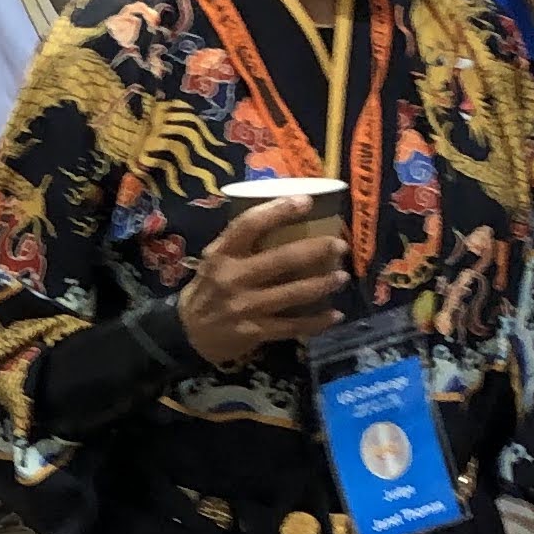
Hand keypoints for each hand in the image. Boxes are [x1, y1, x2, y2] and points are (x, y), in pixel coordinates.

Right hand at [180, 201, 353, 365]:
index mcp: (222, 254)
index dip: (278, 211)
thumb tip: (282, 213)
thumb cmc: (210, 286)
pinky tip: (335, 316)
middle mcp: (233, 278)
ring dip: (323, 284)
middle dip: (316, 251)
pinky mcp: (255, 331)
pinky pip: (292, 326)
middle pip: (281, 260)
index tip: (306, 200)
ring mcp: (245, 307)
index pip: (249, 225)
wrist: (191, 333)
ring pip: (293, 293)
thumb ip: (241, 241)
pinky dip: (317, 322)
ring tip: (342, 276)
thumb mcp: (214, 258)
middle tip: (340, 245)